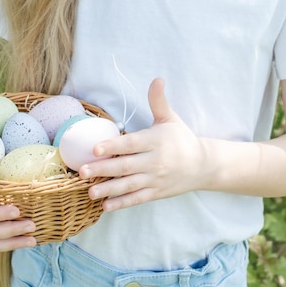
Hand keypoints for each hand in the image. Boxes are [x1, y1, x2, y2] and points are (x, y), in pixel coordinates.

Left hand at [79, 78, 205, 210]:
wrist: (203, 166)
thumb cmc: (182, 139)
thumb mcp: (171, 119)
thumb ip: (158, 101)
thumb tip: (157, 79)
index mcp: (155, 141)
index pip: (131, 144)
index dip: (113, 146)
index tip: (95, 148)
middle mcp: (154, 161)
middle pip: (125, 166)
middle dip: (103, 169)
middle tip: (82, 171)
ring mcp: (155, 179)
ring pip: (128, 185)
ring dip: (108, 189)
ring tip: (89, 192)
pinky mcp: (156, 193)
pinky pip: (137, 199)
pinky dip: (121, 203)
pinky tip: (105, 206)